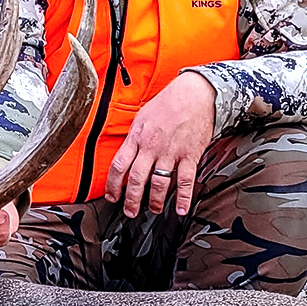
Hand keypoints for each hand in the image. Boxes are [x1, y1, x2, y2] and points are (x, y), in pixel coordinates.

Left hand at [106, 71, 216, 217]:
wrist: (194, 93)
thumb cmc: (169, 102)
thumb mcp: (142, 116)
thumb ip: (135, 137)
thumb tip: (127, 155)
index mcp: (137, 137)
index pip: (119, 165)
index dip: (113, 185)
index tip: (112, 197)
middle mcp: (152, 146)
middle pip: (136, 179)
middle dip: (131, 200)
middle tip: (130, 212)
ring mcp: (171, 152)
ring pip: (159, 183)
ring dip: (155, 201)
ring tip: (154, 210)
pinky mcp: (190, 155)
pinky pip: (185, 180)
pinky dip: (183, 197)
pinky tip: (181, 209)